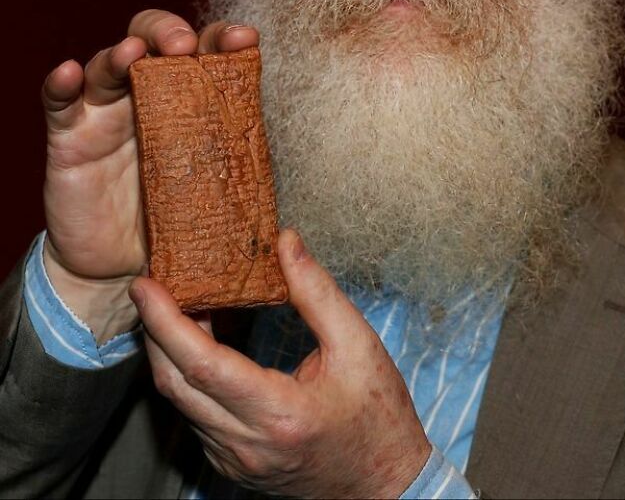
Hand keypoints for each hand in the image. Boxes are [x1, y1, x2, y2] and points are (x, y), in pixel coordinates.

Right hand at [42, 9, 258, 341]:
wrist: (120, 270)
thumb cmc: (175, 223)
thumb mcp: (213, 196)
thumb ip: (239, 183)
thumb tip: (289, 220)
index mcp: (190, 100)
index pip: (205, 52)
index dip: (222, 38)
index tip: (243, 39)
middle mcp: (147, 94)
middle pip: (153, 38)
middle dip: (169, 32)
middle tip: (184, 48)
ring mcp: (106, 110)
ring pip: (109, 62)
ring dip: (122, 52)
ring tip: (134, 53)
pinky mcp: (70, 136)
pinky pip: (59, 101)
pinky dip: (60, 83)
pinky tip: (69, 72)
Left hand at [130, 229, 430, 498]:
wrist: (385, 485)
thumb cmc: (378, 415)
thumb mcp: (358, 344)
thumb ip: (317, 291)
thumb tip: (285, 242)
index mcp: (279, 412)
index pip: (202, 365)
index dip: (165, 322)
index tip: (144, 286)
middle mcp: (246, 444)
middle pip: (175, 383)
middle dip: (154, 330)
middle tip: (150, 286)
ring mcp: (234, 460)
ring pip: (180, 401)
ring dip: (168, 352)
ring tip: (175, 305)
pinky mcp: (231, 465)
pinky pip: (194, 415)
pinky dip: (186, 375)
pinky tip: (198, 345)